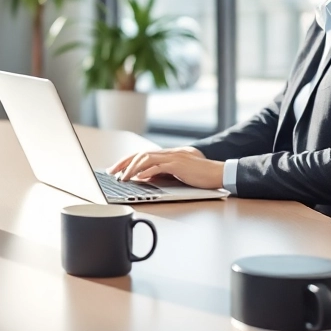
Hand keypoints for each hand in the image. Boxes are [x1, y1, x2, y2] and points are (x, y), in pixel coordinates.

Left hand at [108, 147, 223, 189]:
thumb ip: (161, 173)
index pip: (142, 154)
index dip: (127, 160)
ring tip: (123, 177)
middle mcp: (169, 153)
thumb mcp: (176, 173)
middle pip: (140, 154)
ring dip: (133, 168)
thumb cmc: (199, 176)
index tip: (116, 169)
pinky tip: (139, 178)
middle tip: (112, 172)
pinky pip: (159, 166)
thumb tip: (144, 178)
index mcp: (167, 154)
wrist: (218, 173)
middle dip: (124, 163)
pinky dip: (148, 172)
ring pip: (147, 158)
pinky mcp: (179, 165)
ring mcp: (174, 157)